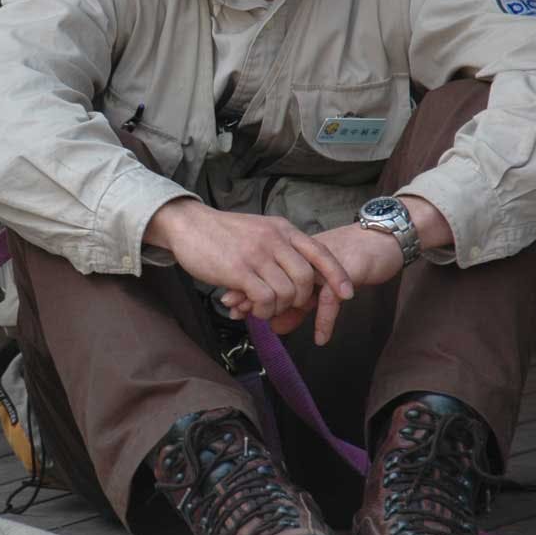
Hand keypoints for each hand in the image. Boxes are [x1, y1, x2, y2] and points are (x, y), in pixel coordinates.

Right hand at [143, 199, 354, 327]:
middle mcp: (274, 239)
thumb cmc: (221, 233)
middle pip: (306, 278)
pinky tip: (252, 308)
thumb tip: (296, 271)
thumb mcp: (258, 230)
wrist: (188, 225)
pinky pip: (266, 298)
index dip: (337, 275)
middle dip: (301, 300)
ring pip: (287, 292)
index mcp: (282, 229)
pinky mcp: (239, 270)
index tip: (347, 294)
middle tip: (285, 306)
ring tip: (262, 307)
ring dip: (277, 308)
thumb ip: (278, 245)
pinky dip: (263, 310)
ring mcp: (257, 254)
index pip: (320, 252)